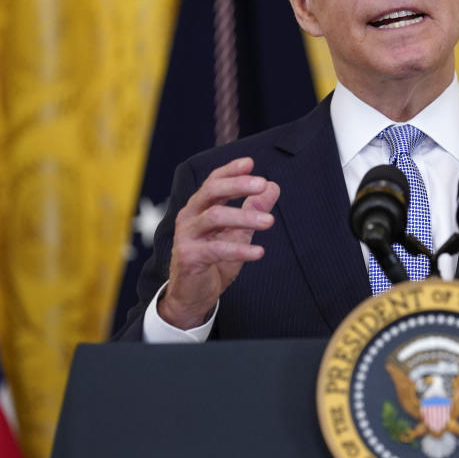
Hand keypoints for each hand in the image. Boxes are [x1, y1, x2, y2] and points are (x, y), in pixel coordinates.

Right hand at [159, 157, 279, 329]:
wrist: (193, 295)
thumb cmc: (214, 259)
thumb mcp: (238, 232)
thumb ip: (253, 209)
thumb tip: (272, 186)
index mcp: (200, 207)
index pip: (214, 182)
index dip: (230, 170)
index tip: (250, 163)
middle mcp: (190, 217)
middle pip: (211, 191)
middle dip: (237, 184)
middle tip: (262, 183)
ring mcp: (186, 236)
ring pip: (215, 216)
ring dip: (244, 216)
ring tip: (270, 221)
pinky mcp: (188, 257)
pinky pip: (216, 249)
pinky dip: (239, 250)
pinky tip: (259, 252)